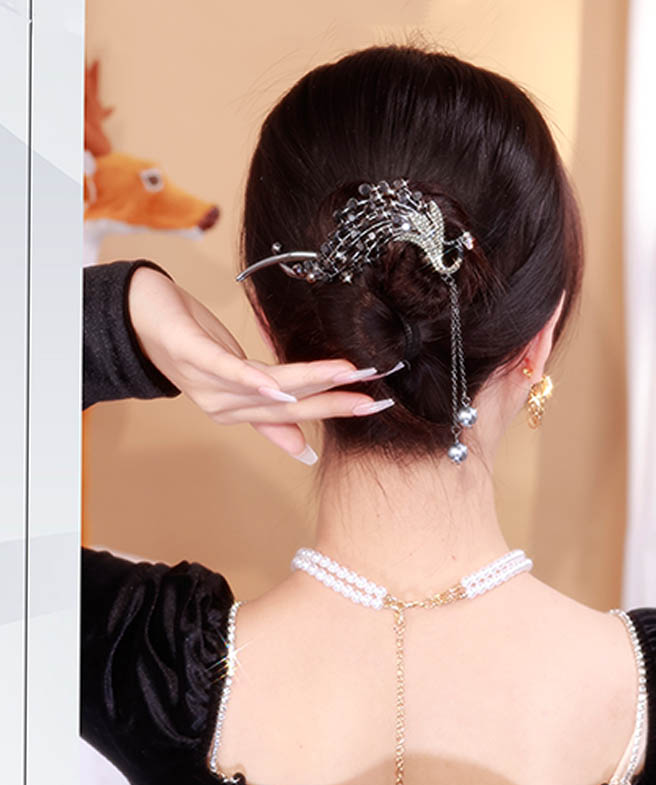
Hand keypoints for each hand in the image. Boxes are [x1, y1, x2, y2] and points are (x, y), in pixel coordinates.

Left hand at [127, 266, 399, 462]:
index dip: (335, 410)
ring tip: (347, 374)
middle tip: (372, 396)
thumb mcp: (238, 384)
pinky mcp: (191, 354)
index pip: (296, 414)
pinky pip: (225, 370)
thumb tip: (304, 453)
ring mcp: (205, 384)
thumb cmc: (193, 348)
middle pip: (287, 405)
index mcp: (238, 412)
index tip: (375, 406)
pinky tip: (276, 386)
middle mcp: (223, 407)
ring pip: (266, 386)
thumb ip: (270, 420)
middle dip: (332, 399)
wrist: (139, 318)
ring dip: (309, 381)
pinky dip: (250, 379)